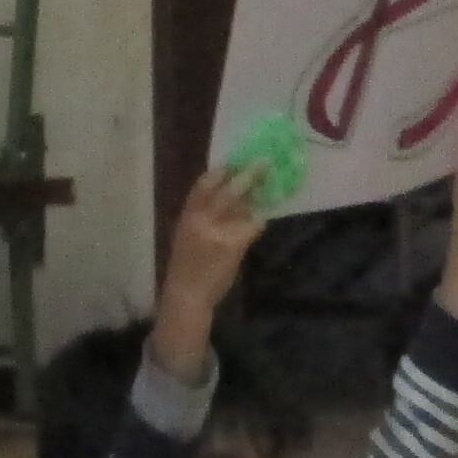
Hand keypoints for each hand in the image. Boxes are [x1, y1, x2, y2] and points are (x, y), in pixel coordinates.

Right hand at [153, 164, 260, 379]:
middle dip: (246, 173)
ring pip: (241, 204)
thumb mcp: (187, 237)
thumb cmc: (188, 267)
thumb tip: (231, 201)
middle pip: (226, 188)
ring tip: (270, 184)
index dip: (220, 171)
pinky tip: (264, 218)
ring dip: (257, 193)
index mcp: (187, 216)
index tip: (235, 162)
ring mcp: (216, 231)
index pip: (202, 185)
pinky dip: (259, 220)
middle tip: (263, 163)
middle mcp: (200, 219)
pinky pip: (251, 225)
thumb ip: (203, 218)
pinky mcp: (232, 245)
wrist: (187, 294)